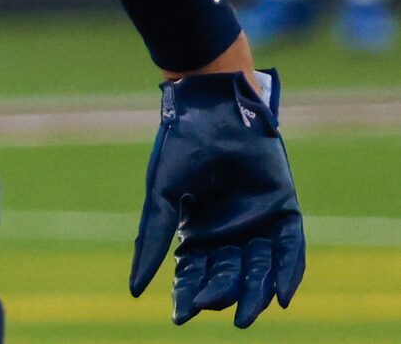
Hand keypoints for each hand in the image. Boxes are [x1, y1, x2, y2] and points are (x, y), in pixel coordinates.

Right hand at [130, 69, 302, 325]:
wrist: (211, 111)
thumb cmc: (180, 148)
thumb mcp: (162, 197)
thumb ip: (153, 240)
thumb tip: (136, 290)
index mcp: (197, 230)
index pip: (194, 272)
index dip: (187, 294)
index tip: (181, 316)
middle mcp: (229, 231)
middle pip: (227, 276)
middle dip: (219, 294)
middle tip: (211, 306)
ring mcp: (258, 222)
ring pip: (258, 270)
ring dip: (252, 294)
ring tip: (243, 315)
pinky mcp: (284, 211)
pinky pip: (290, 251)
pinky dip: (286, 274)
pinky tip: (281, 296)